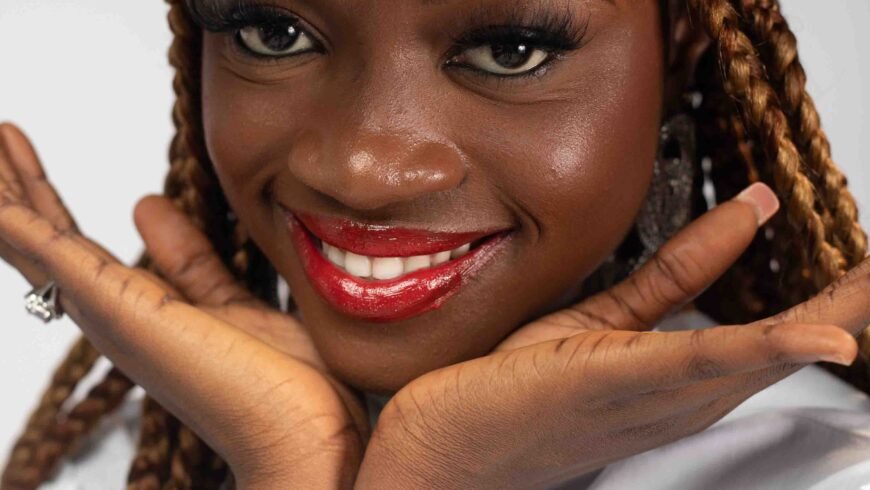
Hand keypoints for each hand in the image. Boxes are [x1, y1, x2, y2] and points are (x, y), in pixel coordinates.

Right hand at [0, 123, 365, 488]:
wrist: (309, 439)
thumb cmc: (288, 386)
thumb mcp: (233, 303)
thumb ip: (190, 263)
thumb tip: (146, 207)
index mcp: (140, 310)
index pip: (75, 241)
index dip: (43, 194)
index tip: (18, 146)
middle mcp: (113, 313)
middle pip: (44, 237)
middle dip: (13, 183)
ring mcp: (113, 314)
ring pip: (36, 240)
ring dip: (5, 190)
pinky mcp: (123, 310)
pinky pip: (53, 253)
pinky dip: (16, 217)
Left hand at [357, 183, 866, 488]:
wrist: (442, 443)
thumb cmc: (513, 389)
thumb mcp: (600, 316)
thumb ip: (672, 273)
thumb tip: (737, 219)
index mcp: (670, 379)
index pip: (761, 336)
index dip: (821, 306)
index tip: (864, 275)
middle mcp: (673, 396)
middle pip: (774, 352)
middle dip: (842, 313)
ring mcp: (648, 394)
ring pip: (753, 358)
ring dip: (828, 321)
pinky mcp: (612, 380)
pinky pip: (696, 363)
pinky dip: (762, 349)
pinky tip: (814, 335)